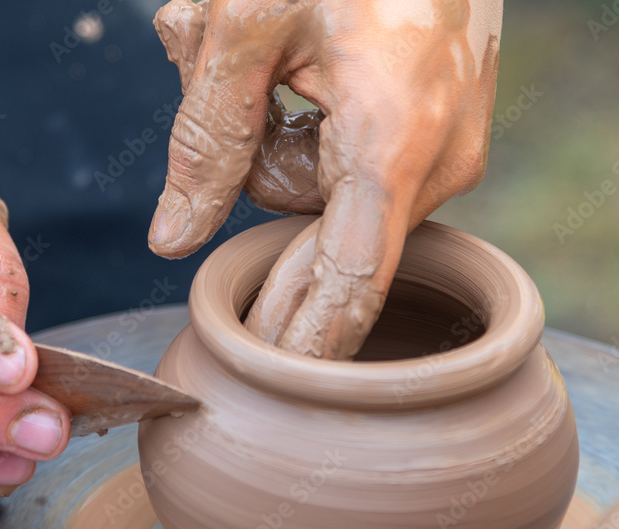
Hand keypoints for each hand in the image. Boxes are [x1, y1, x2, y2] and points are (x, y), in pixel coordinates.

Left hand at [149, 0, 501, 358]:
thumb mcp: (248, 20)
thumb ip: (207, 134)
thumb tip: (174, 242)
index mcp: (395, 142)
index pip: (350, 283)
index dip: (309, 345)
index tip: (285, 401)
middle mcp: (436, 160)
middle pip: (321, 240)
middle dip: (258, 181)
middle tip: (248, 119)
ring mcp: (444, 146)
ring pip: (321, 192)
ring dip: (270, 137)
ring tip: (260, 53)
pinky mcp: (437, 128)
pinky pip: (351, 165)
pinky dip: (304, 124)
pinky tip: (294, 63)